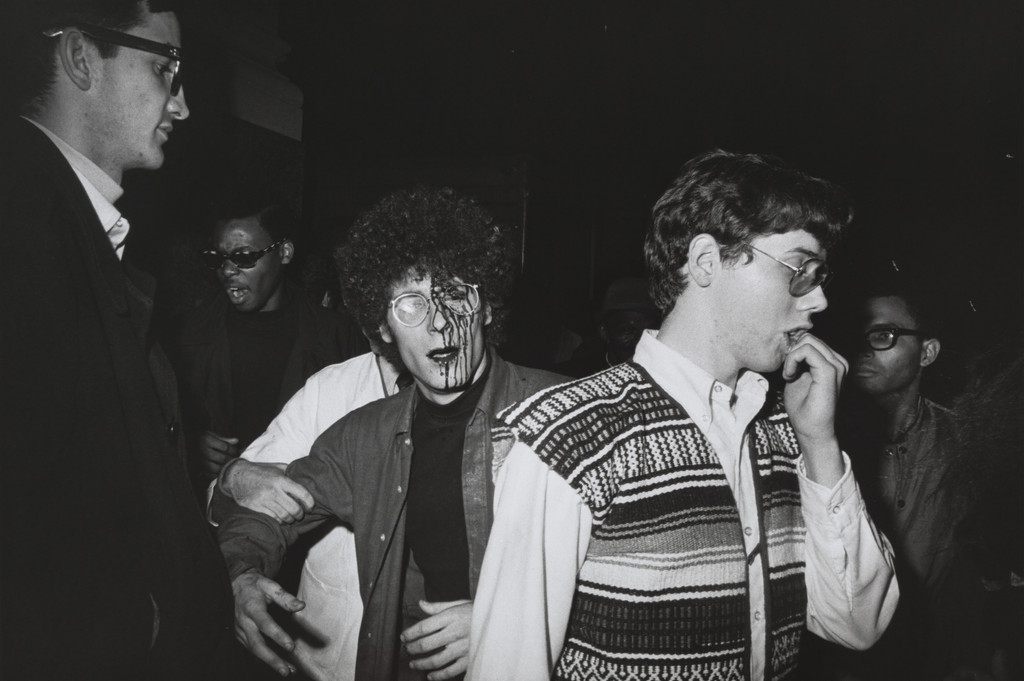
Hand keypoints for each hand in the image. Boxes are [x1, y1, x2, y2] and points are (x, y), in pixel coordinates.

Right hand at [199, 430, 238, 477]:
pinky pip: (209, 475)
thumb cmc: (201, 439)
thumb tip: (236, 441)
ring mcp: (199, 461)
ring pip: (216, 468)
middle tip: (237, 460)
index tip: (238, 452)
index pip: (226, 447)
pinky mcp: (196, 469)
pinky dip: (216, 474)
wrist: (186, 444)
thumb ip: (224, 438)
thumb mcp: (211, 434)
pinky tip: (221, 471)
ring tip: (230, 466)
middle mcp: (202, 451)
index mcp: (206, 440)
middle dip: (232, 459)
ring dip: (225, 468)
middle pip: (223, 458)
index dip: (234, 450)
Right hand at [221, 460, 314, 522]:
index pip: (302, 493)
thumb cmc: (261, 471)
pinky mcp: (256, 507)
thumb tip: (305, 479)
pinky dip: (279, 520)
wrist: (237, 476)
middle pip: (294, 509)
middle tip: (301, 514)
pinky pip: (273, 518)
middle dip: (300, 514)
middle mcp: (273, 491)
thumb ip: (291, 473)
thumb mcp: (277, 467)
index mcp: (281, 480)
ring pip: (284, 516)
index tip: (311, 507)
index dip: (310, 503)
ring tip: (291, 517)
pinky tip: (281, 518)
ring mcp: (264, 500)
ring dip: (290, 519)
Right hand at [232, 571, 304, 676]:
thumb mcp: (271, 586)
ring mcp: (240, 631)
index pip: (265, 624)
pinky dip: (264, 659)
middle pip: (257, 644)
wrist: (236, 586)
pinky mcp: (240, 637)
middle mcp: (244, 622)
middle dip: (271, 659)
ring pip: (254, 651)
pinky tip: (278, 665)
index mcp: (252, 608)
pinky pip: (252, 650)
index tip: (291, 646)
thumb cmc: (256, 586)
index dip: (278, 636)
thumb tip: (301, 606)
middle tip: (286, 670)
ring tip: (287, 671)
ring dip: (270, 662)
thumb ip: (285, 597)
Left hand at [400, 599, 472, 679]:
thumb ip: (438, 606)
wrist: (501, 620)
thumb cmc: (478, 611)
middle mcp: (455, 632)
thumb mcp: (459, 603)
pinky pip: (450, 671)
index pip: (424, 626)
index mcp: (451, 616)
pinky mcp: (469, 660)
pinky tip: (430, 676)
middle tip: (407, 650)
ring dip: (421, 664)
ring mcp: (462, 648)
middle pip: (427, 644)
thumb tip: (421, 604)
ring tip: (414, 664)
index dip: (410, 633)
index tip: (404, 636)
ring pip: (436, 660)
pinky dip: (438, 676)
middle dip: (412, 648)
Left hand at [782, 333, 846, 485]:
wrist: (812, 431)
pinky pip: (807, 351)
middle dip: (791, 351)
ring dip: (791, 357)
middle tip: (787, 372)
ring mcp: (837, 365)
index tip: (787, 369)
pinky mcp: (830, 372)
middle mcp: (838, 361)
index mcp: (832, 361)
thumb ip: (796, 360)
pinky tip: (790, 376)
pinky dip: (792, 361)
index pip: (810, 339)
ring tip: (789, 376)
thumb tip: (790, 343)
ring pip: (807, 341)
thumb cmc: (804, 408)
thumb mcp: (796, 377)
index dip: (792, 349)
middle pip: (808, 337)